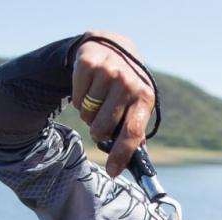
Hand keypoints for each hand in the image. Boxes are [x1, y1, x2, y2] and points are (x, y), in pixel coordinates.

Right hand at [72, 31, 154, 176]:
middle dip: (99, 131)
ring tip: (97, 100)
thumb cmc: (125, 86)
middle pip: (103, 129)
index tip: (112, 171)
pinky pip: (76, 99)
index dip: (121, 155)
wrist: (111, 45)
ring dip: (88, 115)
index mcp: (144, 98)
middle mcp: (128, 83)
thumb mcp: (137, 105)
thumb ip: (136, 133)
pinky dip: (79, 99)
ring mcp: (108, 71)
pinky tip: (88, 88)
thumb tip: (138, 165)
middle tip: (102, 119)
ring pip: (87, 115)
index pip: (132, 132)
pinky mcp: (88, 64)